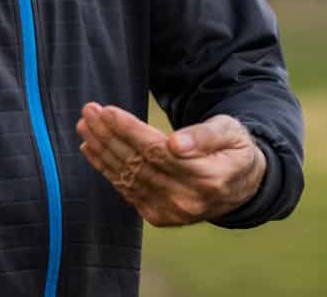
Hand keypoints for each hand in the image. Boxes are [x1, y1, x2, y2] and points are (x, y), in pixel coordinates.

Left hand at [75, 103, 266, 227]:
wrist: (242, 185)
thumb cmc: (234, 149)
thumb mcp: (230, 132)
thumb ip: (204, 136)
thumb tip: (175, 144)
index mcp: (207, 177)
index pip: (156, 152)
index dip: (129, 130)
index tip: (107, 110)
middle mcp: (186, 200)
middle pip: (137, 164)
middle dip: (108, 136)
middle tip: (88, 112)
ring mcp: (171, 212)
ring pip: (127, 178)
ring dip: (102, 151)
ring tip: (85, 127)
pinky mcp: (159, 217)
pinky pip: (127, 190)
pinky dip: (107, 170)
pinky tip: (93, 150)